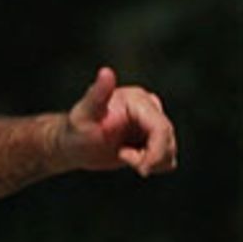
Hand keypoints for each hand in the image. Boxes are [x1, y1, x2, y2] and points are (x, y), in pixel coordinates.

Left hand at [61, 65, 176, 177]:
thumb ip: (97, 94)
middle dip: (152, 159)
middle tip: (122, 157)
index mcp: (139, 101)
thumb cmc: (77, 128)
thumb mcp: (84, 113)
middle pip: (168, 139)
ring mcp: (151, 124)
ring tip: (122, 154)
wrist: (74, 142)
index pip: (161, 128)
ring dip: (150, 162)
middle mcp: (149, 109)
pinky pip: (165, 157)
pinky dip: (152, 165)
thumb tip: (105, 73)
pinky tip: (130, 159)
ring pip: (169, 149)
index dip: (156, 151)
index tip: (141, 169)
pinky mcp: (150, 138)